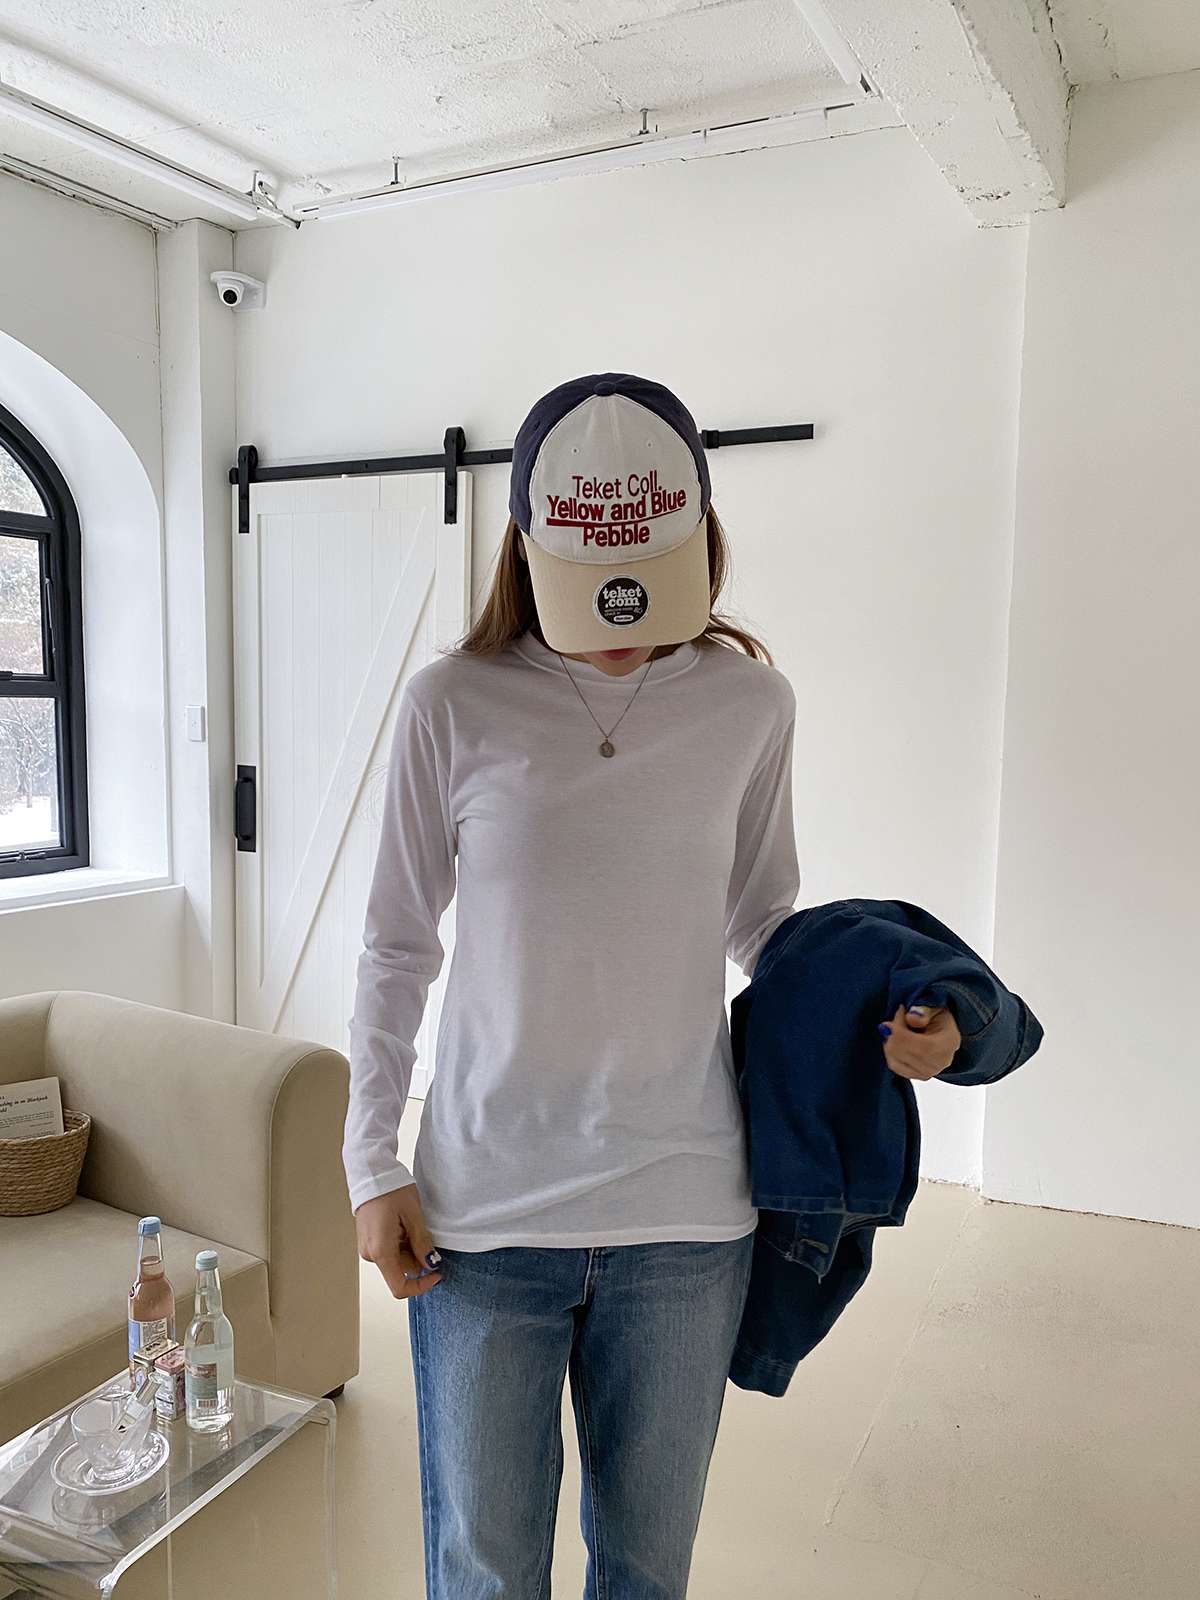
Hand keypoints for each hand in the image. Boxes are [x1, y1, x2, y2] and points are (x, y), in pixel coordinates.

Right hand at [355, 1184, 444, 1298]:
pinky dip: (402, 1243)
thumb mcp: (414, 1216)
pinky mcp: (369, 1240)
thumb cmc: (391, 1190)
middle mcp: (370, 1254)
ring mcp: (368, 1247)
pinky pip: (389, 1250)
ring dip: (410, 1249)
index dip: (421, 1286)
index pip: (400, 1287)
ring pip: (396, 1260)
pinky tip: (404, 1224)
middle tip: (426, 1234)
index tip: (437, 1274)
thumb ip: (422, 1244)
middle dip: (418, 1258)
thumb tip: (431, 1264)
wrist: (371, 1173)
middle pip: (401, 1271)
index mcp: (381, 1251)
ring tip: (413, 1223)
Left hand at [879, 1003, 960, 1080]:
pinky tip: (893, 1040)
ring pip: (898, 1061)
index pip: (925, 1047)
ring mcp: (930, 1071)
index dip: (902, 1036)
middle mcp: (943, 1061)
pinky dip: (889, 1052)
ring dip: (890, 1043)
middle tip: (892, 1020)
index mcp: (950, 1042)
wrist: (939, 1029)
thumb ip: (923, 1011)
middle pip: (909, 1055)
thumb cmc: (936, 1016)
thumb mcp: (932, 1007)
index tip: (888, 1024)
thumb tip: (912, 1018)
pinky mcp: (918, 1076)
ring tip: (896, 1028)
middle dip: (894, 1037)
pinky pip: (895, 1066)